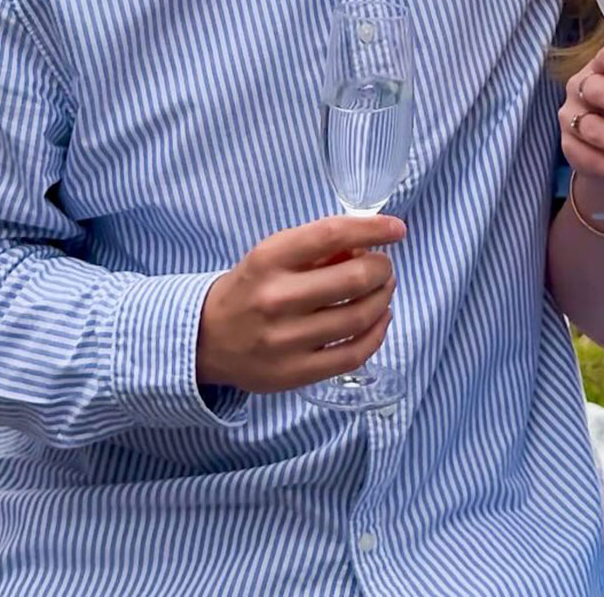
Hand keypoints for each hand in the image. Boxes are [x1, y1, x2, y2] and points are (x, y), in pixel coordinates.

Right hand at [196, 213, 405, 392]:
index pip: (331, 235)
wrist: (207, 339)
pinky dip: (377, 334)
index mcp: (269, 259)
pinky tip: (380, 319)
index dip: (372, 229)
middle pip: (353, 279)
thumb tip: (368, 246)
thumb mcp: (273, 254)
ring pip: (358, 317)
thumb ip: (318, 249)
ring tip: (383, 290)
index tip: (397, 229)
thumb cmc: (250, 287)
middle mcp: (277, 299)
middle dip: (381, 268)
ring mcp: (286, 341)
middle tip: (384, 266)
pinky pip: (352, 354)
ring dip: (383, 298)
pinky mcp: (296, 373)